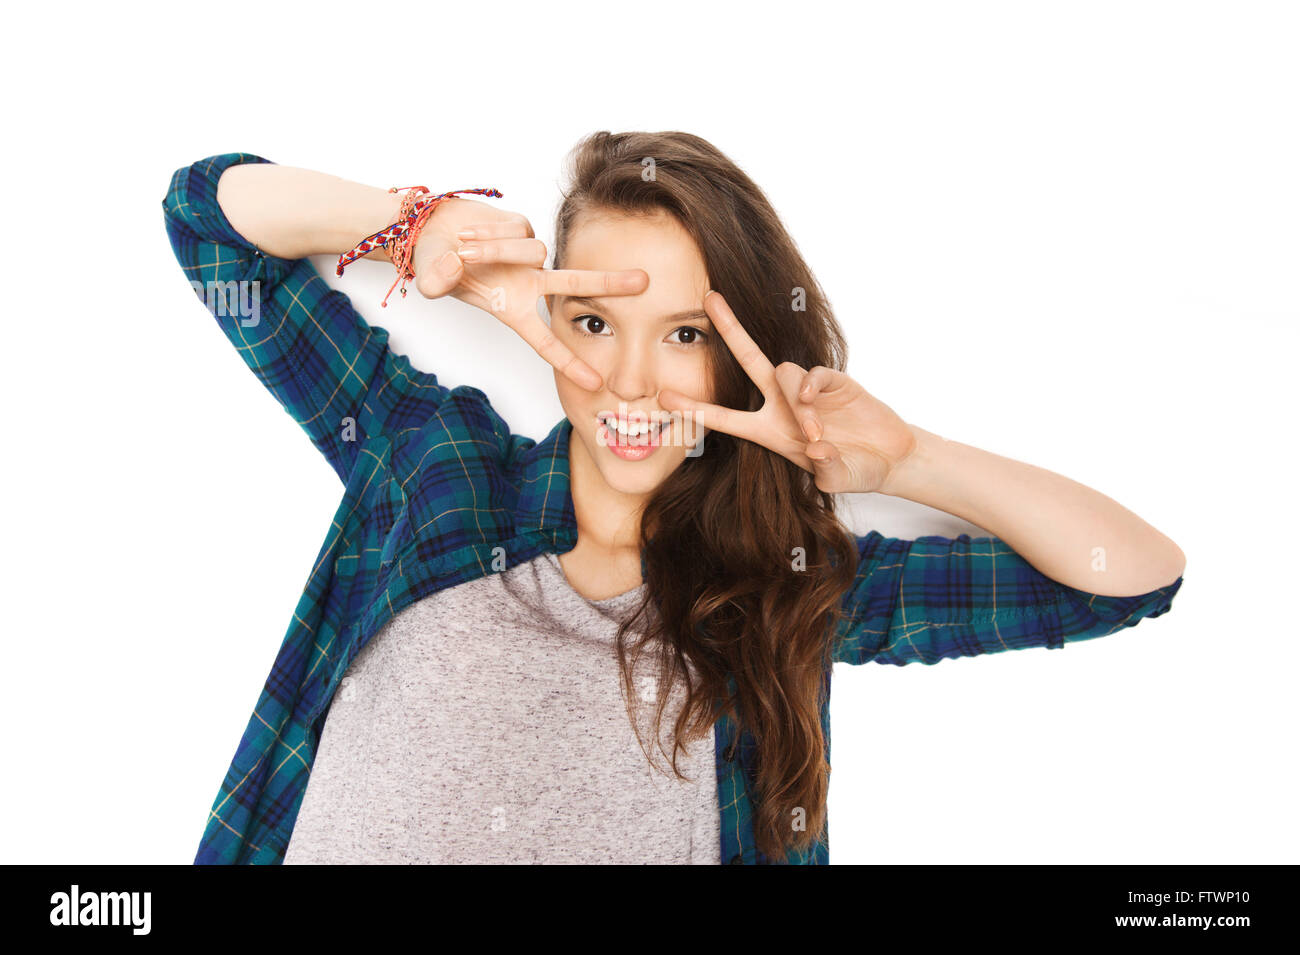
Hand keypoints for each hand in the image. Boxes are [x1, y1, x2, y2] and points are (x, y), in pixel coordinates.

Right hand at [409, 199, 646, 389]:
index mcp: (514, 309)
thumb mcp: (431, 277)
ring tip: (465, 247)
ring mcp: (529, 256)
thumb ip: (436, 280)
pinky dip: (490, 231)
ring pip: (531, 251)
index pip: (544, 341)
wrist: (432, 229)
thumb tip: (448, 272)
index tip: (594, 384)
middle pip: (575, 285)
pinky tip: (474, 232)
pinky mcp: (525, 228)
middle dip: (609, 283)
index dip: (568, 362)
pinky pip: (518, 229)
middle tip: (645, 284)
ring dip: (495, 249)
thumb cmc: (435, 262)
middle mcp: (528, 284)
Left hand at [657, 291, 918, 493]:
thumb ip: (826, 469)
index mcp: (769, 431)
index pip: (724, 417)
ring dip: (796, 405)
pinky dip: (810, 386)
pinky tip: (814, 404)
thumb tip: (818, 450)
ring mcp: (807, 390)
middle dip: (730, 328)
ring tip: (816, 434)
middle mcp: (781, 405)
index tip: (663, 398)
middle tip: (709, 299)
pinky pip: (812, 374)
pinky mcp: (833, 382)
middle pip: (748, 359)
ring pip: (783, 372)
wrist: (890, 458)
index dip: (695, 408)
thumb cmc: (855, 469)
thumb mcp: (836, 478)